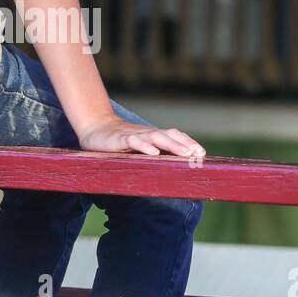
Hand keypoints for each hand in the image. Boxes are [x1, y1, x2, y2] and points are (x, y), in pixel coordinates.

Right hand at [77, 113, 205, 159]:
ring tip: (185, 153)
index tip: (203, 153)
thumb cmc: (119, 142)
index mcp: (153, 136)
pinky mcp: (119, 140)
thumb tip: (172, 168)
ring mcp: (134, 135)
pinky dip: (144, 146)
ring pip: (156, 137)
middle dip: (186, 144)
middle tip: (199, 154)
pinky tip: (153, 153)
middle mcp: (146, 134)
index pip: (175, 136)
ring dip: (172, 144)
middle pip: (170, 135)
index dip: (189, 142)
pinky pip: (133, 142)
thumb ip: (153, 154)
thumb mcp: (138, 148)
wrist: (94, 128)